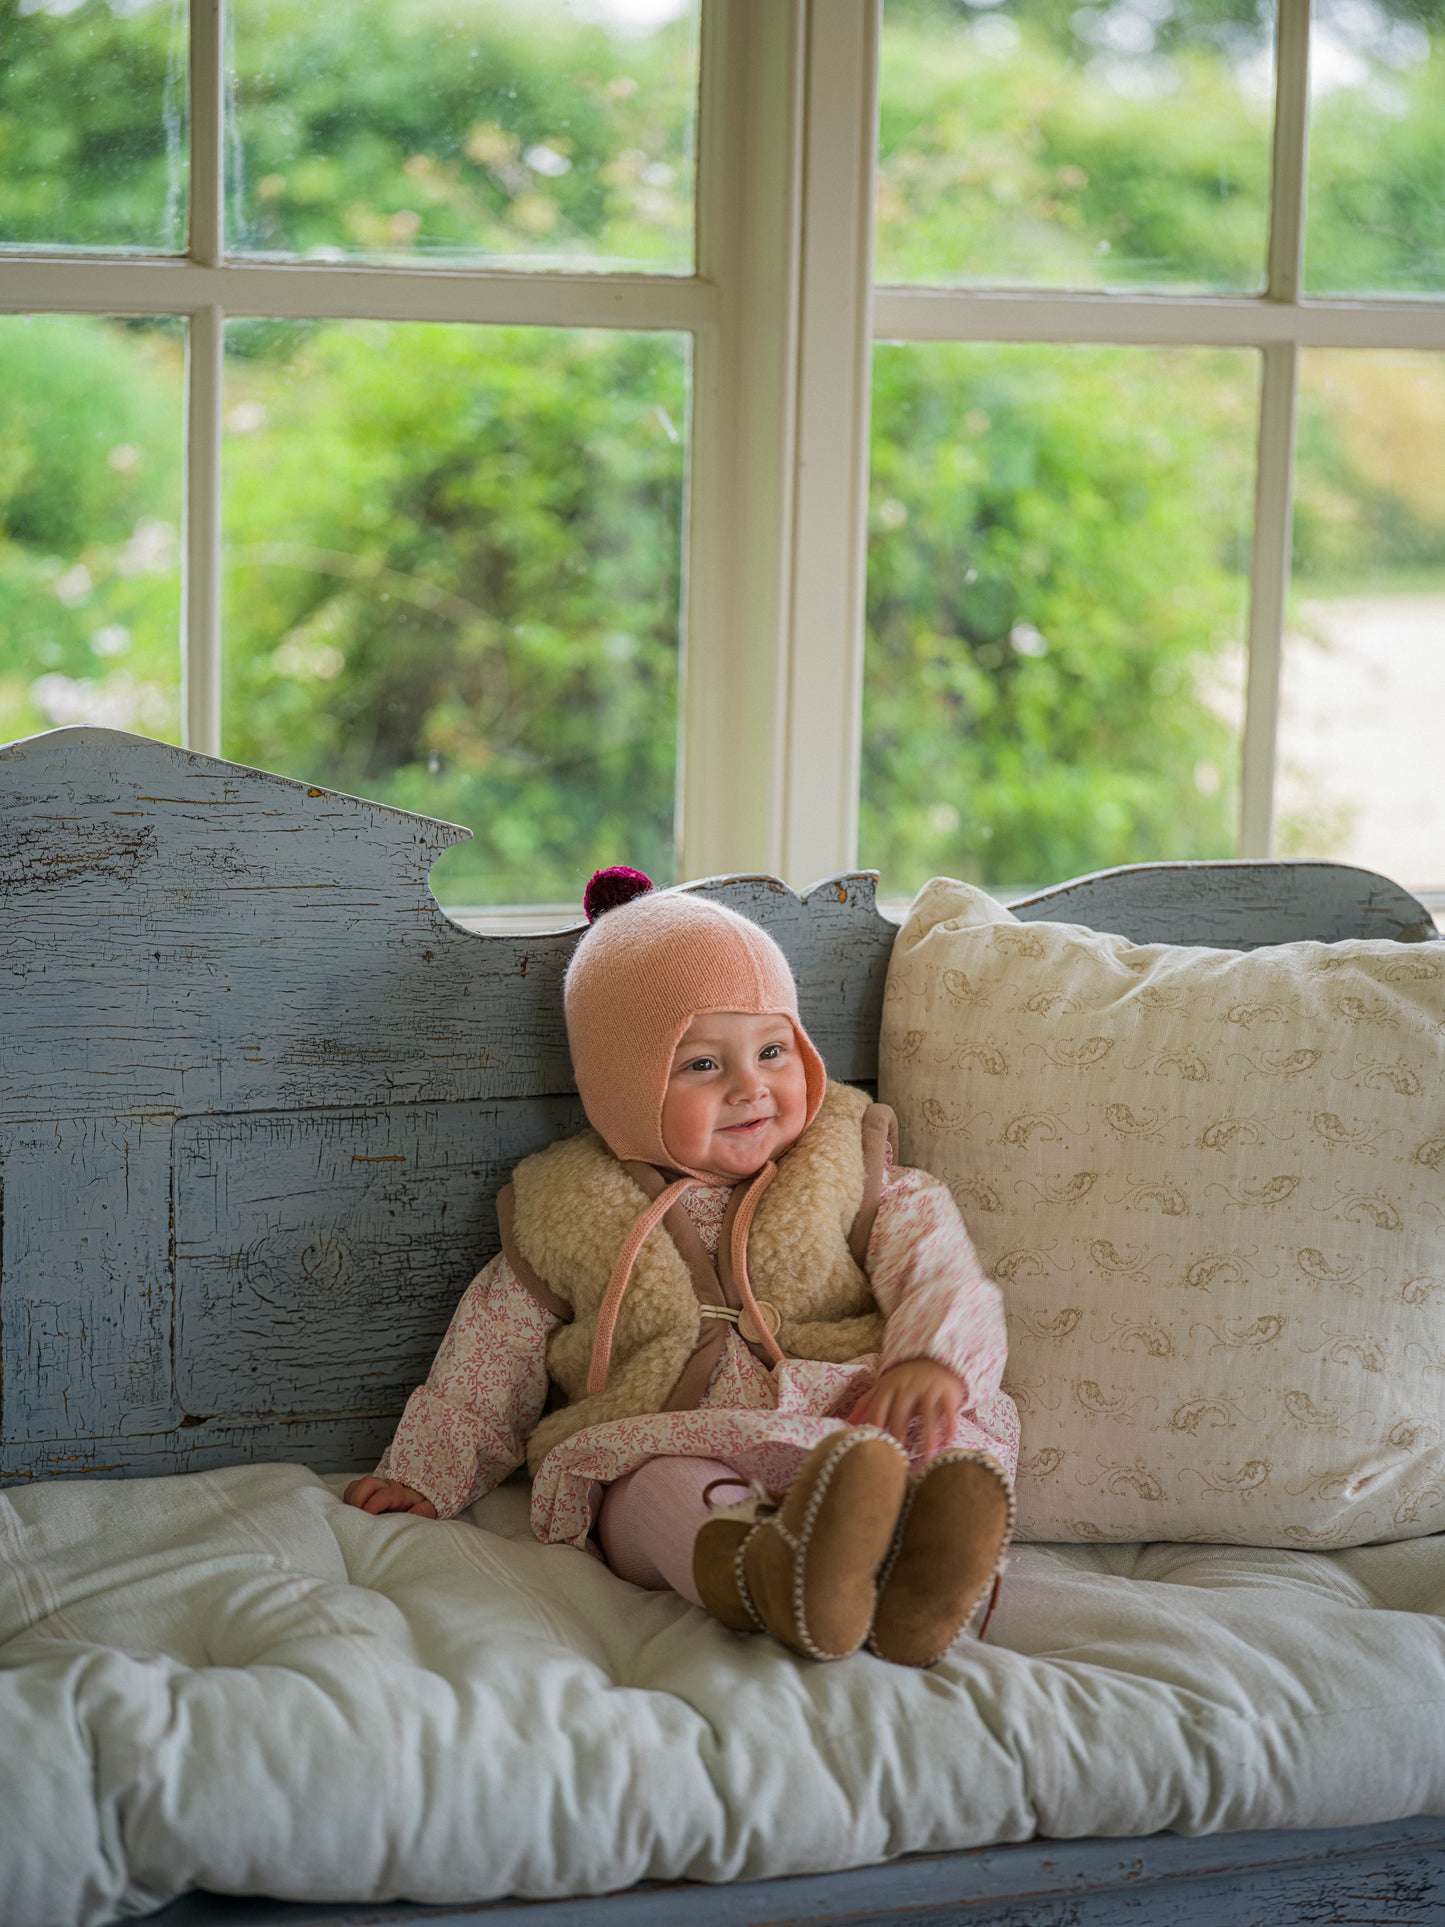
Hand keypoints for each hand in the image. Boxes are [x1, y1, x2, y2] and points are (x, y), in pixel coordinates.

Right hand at [343, 1475, 438, 1517]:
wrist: (418, 1498)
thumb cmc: (420, 1505)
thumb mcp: (428, 1509)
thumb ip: (422, 1511)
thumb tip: (411, 1516)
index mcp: (399, 1492)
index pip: (384, 1494)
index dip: (373, 1504)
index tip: (368, 1516)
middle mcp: (385, 1486)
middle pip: (366, 1483)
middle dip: (358, 1500)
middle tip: (358, 1518)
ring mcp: (374, 1487)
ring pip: (356, 1486)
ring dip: (352, 1500)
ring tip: (355, 1516)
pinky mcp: (366, 1491)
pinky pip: (351, 1490)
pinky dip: (349, 1500)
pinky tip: (354, 1513)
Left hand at [848, 1358, 963, 1459]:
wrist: (934, 1358)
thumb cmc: (904, 1380)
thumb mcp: (883, 1386)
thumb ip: (866, 1404)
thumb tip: (848, 1423)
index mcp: (888, 1387)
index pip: (878, 1408)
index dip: (875, 1426)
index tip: (875, 1446)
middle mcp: (907, 1386)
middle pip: (900, 1412)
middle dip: (898, 1432)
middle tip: (899, 1456)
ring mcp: (928, 1387)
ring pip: (927, 1412)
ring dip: (927, 1434)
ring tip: (927, 1455)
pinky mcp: (946, 1390)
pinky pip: (948, 1409)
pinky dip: (948, 1424)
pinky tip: (948, 1441)